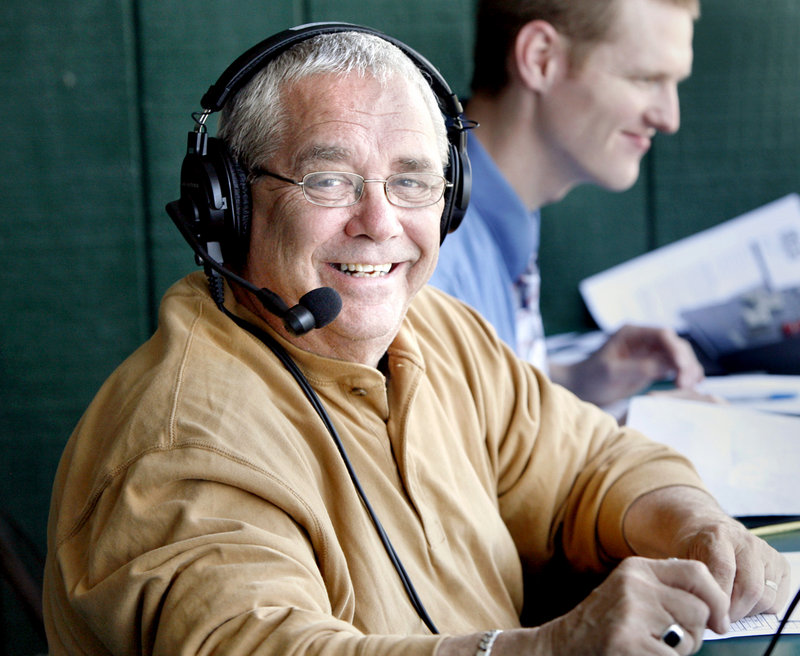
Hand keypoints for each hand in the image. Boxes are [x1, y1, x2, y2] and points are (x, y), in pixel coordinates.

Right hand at [531, 557, 728, 654]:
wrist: (559, 647)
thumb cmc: (601, 628)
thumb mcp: (630, 594)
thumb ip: (665, 591)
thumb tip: (717, 609)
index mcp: (637, 568)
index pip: (697, 572)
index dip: (717, 599)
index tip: (719, 622)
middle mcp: (634, 584)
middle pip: (698, 610)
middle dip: (692, 634)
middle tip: (664, 642)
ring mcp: (630, 612)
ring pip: (689, 638)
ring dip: (678, 653)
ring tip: (647, 648)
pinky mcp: (628, 641)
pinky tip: (636, 655)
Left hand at [552, 325, 704, 406]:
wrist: (579, 388)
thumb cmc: (590, 378)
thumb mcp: (613, 373)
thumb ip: (639, 367)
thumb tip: (668, 366)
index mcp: (632, 333)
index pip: (663, 335)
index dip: (677, 350)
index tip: (683, 368)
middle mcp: (643, 340)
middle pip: (675, 345)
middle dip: (685, 362)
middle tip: (687, 383)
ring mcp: (648, 353)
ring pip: (678, 357)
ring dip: (688, 370)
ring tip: (691, 387)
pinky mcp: (651, 367)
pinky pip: (673, 369)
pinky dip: (683, 376)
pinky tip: (689, 387)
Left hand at [669, 515, 791, 620]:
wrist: (707, 529)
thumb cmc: (693, 548)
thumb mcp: (682, 559)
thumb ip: (691, 582)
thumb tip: (701, 609)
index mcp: (719, 535)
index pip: (724, 571)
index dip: (718, 599)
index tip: (711, 615)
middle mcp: (747, 542)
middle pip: (750, 589)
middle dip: (733, 612)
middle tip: (719, 618)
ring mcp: (767, 553)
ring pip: (765, 598)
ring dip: (746, 611)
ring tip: (728, 608)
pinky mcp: (780, 565)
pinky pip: (776, 600)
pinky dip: (760, 609)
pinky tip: (743, 601)